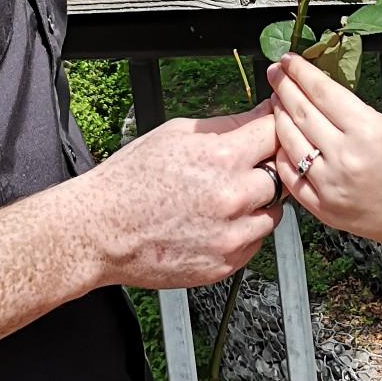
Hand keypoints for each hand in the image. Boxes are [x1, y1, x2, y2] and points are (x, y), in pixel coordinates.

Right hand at [86, 100, 283, 289]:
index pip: (275, 132)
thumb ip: (225, 126)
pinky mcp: (224, 265)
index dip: (274, 125)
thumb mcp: (176, 134)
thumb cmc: (129, 181)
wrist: (100, 230)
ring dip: (259, 201)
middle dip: (267, 165)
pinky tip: (217, 221)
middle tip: (247, 164)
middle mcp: (233, 198)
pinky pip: (255, 242)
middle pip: (281, 174)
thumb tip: (257, 115)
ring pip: (273, 212)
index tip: (272, 125)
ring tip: (226, 196)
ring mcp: (231, 236)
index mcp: (222, 159)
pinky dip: (244, 230)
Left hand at [268, 52, 381, 255]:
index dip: (301, 71)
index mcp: (366, 131)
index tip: (290, 60)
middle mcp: (344, 157)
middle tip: (275, 72)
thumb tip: (322, 93)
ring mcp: (330, 185)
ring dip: (278, 116)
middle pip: (301, 111)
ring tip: (275, 100)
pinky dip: (283, 154)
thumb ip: (354, 112)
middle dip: (284, 86)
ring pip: (289, 141)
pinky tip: (281, 140)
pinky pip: (291, 175)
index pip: (322, 91)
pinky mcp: (323, 208)